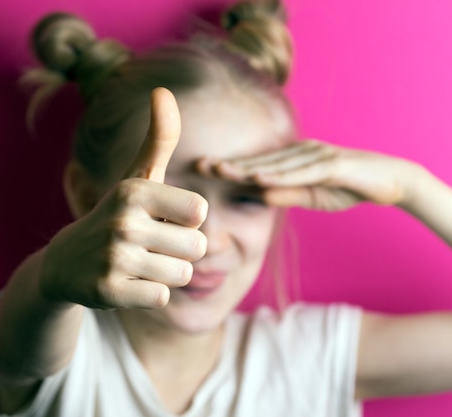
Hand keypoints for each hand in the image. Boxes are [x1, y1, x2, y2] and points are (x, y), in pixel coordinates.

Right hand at [40, 88, 207, 308]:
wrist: (66, 262)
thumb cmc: (117, 215)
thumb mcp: (137, 177)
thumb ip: (159, 138)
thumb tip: (163, 90)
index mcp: (135, 190)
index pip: (199, 211)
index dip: (185, 220)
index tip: (159, 219)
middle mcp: (123, 221)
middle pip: (197, 247)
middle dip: (179, 251)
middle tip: (147, 246)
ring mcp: (114, 257)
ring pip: (182, 275)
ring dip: (164, 273)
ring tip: (137, 264)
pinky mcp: (108, 290)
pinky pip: (161, 297)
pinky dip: (148, 294)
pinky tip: (125, 283)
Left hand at [198, 140, 420, 210]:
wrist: (392, 182)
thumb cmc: (350, 188)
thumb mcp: (312, 196)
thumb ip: (287, 194)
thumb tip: (258, 195)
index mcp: (295, 160)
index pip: (258, 164)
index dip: (231, 166)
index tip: (203, 167)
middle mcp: (302, 152)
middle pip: (261, 160)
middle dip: (230, 163)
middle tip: (199, 164)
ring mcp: (318, 155)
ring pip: (277, 164)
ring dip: (248, 168)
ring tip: (221, 171)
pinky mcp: (335, 164)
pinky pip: (304, 172)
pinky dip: (282, 177)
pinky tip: (261, 180)